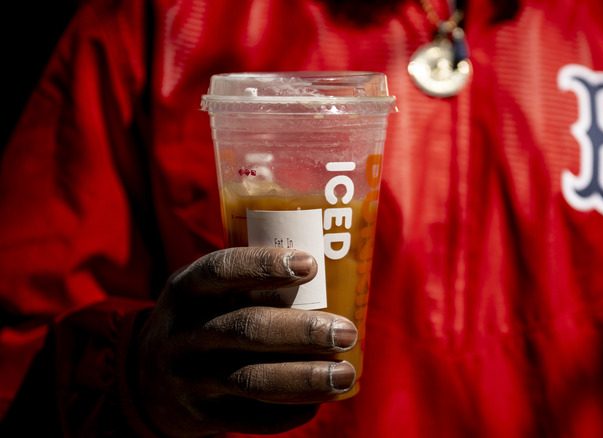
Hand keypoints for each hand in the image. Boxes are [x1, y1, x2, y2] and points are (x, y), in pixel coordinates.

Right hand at [133, 247, 357, 436]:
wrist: (144, 383)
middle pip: (248, 328)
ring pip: (254, 379)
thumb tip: (334, 268)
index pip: (221, 270)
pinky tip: (320, 400)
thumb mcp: (204, 294)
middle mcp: (182, 333)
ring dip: (307, 377)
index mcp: (185, 290)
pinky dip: (291, 411)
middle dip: (304, 332)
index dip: (264, 265)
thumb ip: (248, 282)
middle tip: (346, 332)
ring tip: (346, 374)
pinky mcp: (201, 417)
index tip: (310, 265)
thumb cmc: (200, 322)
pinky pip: (253, 418)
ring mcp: (189, 379)